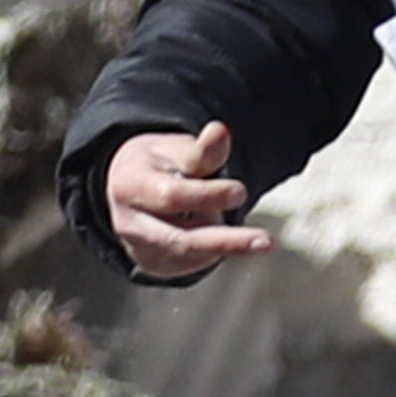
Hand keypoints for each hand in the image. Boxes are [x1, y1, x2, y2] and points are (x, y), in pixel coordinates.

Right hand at [104, 121, 268, 277]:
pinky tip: (219, 231)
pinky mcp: (156, 264)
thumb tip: (221, 132)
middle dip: (226, 241)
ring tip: (251, 231)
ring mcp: (140, 249)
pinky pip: (195, 261)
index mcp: (130, 186)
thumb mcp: (175, 150)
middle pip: (180, 239)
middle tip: (265, 240)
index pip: (172, 197)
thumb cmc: (156, 166)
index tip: (239, 191)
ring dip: (227, 241)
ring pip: (192, 254)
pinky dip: (216, 247)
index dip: (209, 196)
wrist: (130, 189)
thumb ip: (202, 150)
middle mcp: (130, 224)